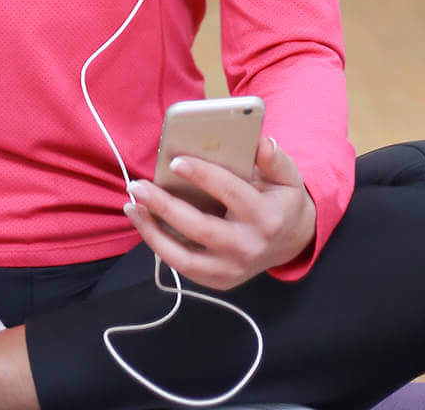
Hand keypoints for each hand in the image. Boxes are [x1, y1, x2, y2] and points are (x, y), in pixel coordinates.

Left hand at [123, 136, 315, 290]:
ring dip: (152, 232)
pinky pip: (182, 267)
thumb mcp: (288, 177)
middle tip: (138, 186)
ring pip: (183, 257)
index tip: (175, 161)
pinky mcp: (218, 281)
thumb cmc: (282, 202)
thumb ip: (275, 160)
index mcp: (266, 217)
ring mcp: (232, 270)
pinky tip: (145, 224)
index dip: (203, 176)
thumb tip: (260, 142)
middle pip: (200, 228)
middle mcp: (248, 247)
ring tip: (132, 207)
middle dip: (164, 206)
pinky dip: (160, 246)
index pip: (231, 193)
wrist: (291, 244)